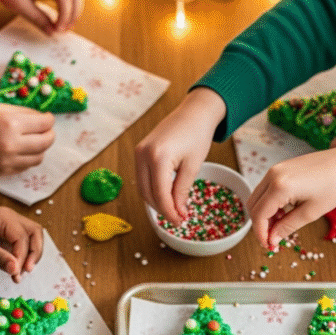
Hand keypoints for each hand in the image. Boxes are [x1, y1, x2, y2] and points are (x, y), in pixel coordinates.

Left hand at [0, 0, 83, 33]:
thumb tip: (52, 33)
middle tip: (64, 30)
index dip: (65, 16)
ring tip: (63, 27)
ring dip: (73, 10)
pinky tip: (60, 20)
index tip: (57, 30)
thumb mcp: (20, 6)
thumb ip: (39, 20)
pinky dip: (67, 7)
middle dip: (74, 13)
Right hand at [0, 103, 54, 174]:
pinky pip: (26, 166)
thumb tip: (44, 119)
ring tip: (33, 140)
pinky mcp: (4, 171)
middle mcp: (12, 145)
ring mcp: (8, 161)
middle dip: (49, 134)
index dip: (49, 120)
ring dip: (40, 148)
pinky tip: (22, 149)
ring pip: (39, 157)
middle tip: (46, 130)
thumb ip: (25, 114)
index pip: (44, 124)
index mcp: (11, 124)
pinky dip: (28, 157)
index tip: (47, 118)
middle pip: (46, 142)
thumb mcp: (0, 108)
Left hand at [0, 207, 42, 281]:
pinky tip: (15, 271)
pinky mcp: (7, 237)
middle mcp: (11, 220)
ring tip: (19, 274)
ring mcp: (10, 228)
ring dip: (31, 257)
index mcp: (4, 217)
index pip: (22, 238)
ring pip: (32, 239)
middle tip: (25, 271)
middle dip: (34, 254)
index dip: (21, 257)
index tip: (14, 272)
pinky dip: (23, 259)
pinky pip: (22, 246)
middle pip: (35, 234)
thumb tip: (15, 269)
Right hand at [135, 87, 226, 223]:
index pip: (160, 195)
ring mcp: (139, 152)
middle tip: (178, 218)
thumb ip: (182, 192)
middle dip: (162, 209)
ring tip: (173, 209)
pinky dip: (152, 190)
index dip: (170, 212)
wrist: (194, 112)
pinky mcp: (139, 151)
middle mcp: (143, 154)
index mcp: (158, 157)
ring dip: (156, 201)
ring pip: (142, 188)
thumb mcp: (192, 167)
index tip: (180, 222)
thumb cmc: (197, 135)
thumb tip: (178, 213)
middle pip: (147, 194)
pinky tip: (166, 196)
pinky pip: (142, 178)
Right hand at [247, 146, 335, 248]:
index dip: (261, 234)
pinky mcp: (280, 168)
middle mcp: (273, 175)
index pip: (259, 215)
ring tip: (282, 224)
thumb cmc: (334, 186)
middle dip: (260, 225)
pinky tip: (284, 210)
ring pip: (257, 197)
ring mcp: (275, 169)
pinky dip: (269, 203)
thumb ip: (287, 227)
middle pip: (253, 206)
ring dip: (264, 214)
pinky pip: (266, 189)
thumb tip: (272, 240)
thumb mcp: (310, 213)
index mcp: (280, 187)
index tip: (269, 245)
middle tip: (274, 238)